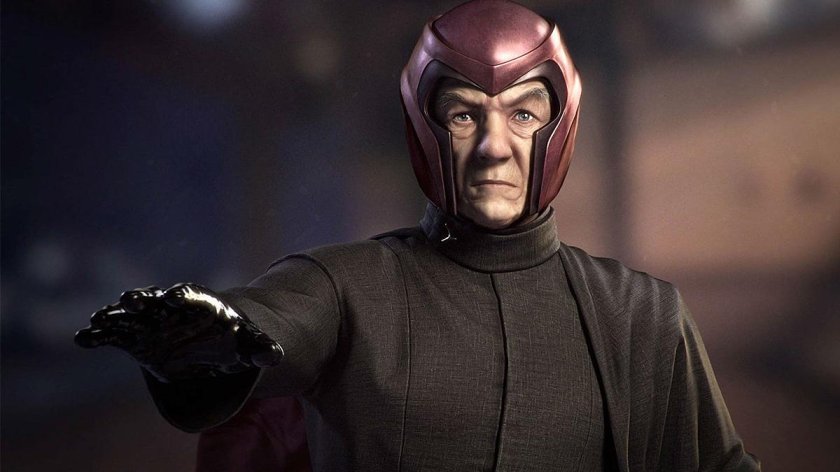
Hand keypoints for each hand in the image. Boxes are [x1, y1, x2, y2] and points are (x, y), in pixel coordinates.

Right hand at [75, 283, 283, 382]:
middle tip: (132, 300)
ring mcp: (150, 320)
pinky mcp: (134, 337)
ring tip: (98, 321)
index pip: (191, 296)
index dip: (183, 295)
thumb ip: (262, 348)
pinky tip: (83, 338)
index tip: (175, 295)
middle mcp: (170, 307)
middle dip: (144, 299)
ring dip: (114, 316)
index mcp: (200, 304)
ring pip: (129, 315)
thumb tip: (278, 356)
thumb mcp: (249, 344)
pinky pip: (114, 334)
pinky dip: (99, 335)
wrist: (209, 340)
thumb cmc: (231, 337)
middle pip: (156, 299)